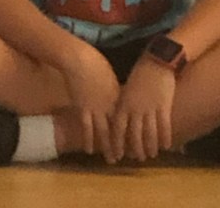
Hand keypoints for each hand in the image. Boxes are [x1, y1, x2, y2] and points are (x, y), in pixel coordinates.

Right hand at [64, 46, 121, 160]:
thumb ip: (116, 92)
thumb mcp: (111, 78)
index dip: (132, 132)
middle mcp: (110, 105)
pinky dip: (88, 140)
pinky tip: (90, 150)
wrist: (81, 60)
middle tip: (128, 158)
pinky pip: (86, 128)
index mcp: (119, 97)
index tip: (138, 143)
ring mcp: (96, 108)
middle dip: (123, 144)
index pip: (127, 120)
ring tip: (112, 160)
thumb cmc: (97, 65)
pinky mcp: (83, 108)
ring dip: (108, 147)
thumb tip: (122, 101)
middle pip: (118, 128)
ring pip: (103, 132)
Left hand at [111, 57, 176, 162]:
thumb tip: (120, 122)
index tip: (118, 156)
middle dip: (136, 150)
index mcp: (123, 104)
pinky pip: (164, 126)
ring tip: (152, 154)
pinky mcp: (164, 105)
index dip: (117, 145)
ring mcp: (150, 108)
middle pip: (134, 136)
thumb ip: (124, 106)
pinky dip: (165, 138)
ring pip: (149, 134)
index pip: (118, 130)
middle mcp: (135, 109)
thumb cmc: (140, 73)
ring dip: (151, 147)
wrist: (157, 59)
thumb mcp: (127, 89)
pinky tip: (166, 145)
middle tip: (139, 158)